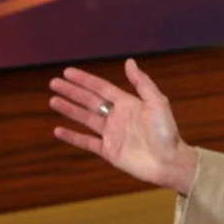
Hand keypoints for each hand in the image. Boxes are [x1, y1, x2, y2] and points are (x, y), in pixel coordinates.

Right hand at [49, 58, 198, 194]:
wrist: (170, 162)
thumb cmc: (167, 132)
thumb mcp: (157, 103)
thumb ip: (142, 83)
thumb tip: (129, 61)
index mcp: (127, 103)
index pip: (101, 88)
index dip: (84, 80)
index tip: (68, 72)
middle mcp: (117, 117)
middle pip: (89, 101)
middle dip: (72, 92)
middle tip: (53, 83)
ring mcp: (112, 134)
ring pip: (85, 119)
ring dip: (69, 110)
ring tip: (53, 101)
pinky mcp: (109, 151)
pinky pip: (87, 142)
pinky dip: (72, 137)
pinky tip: (58, 130)